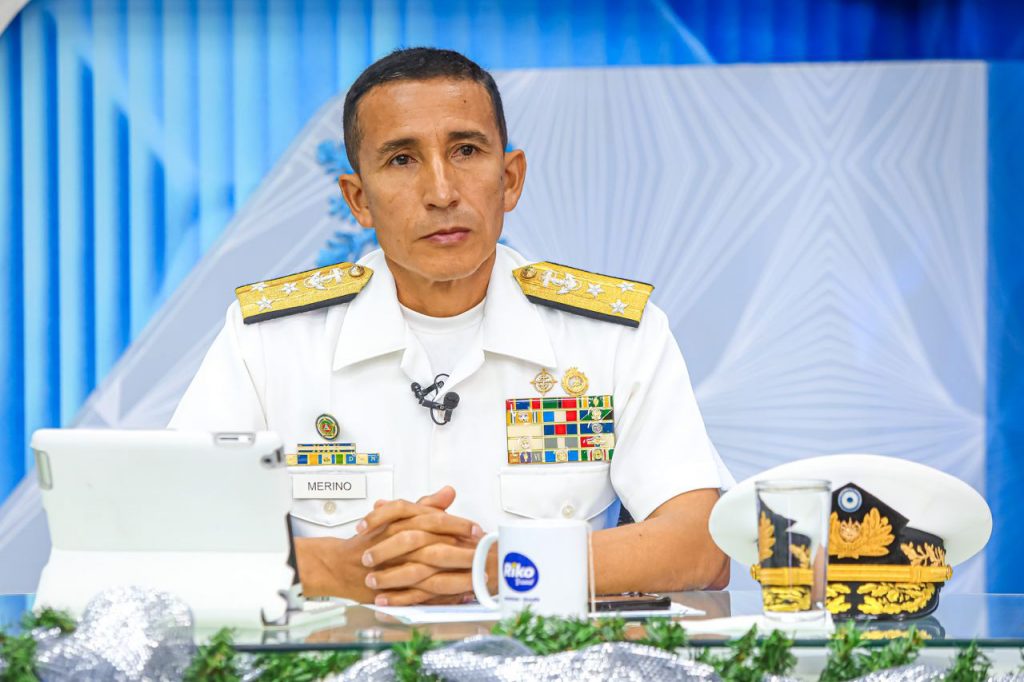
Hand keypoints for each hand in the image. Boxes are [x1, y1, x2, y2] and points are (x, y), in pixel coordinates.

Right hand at [293, 486, 479, 601]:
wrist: (339, 564)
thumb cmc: (372, 539)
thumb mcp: (398, 516)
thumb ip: (426, 505)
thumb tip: (449, 491)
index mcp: (400, 522)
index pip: (433, 519)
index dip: (458, 524)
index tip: (478, 529)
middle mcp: (395, 541)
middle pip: (432, 542)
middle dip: (460, 548)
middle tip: (482, 552)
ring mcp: (392, 566)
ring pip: (426, 568)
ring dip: (454, 572)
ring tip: (476, 575)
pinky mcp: (390, 588)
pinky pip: (419, 592)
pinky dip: (439, 595)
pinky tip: (458, 595)